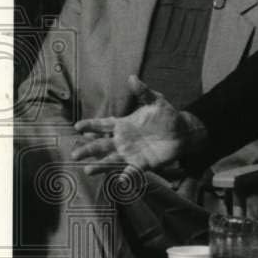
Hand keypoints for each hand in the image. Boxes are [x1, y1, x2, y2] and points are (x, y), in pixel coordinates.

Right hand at [71, 75, 203, 176]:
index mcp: (123, 125)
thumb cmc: (167, 116)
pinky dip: (126, 175)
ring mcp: (131, 153)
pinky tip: (120, 180)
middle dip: (88, 149)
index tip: (77, 126)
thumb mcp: (156, 102)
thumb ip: (143, 92)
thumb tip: (132, 77)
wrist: (183, 133)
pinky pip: (132, 170)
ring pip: (111, 160)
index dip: (90, 125)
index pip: (102, 125)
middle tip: (75, 154)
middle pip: (101, 145)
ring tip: (88, 170)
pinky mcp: (142, 163)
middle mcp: (123, 141)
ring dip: (100, 165)